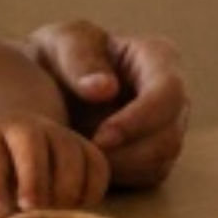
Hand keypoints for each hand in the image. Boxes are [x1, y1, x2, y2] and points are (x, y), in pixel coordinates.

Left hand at [0, 114, 109, 217]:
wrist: (15, 131)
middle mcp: (23, 129)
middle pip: (31, 147)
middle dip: (33, 179)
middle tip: (32, 210)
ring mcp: (58, 134)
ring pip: (69, 155)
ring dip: (65, 189)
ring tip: (56, 214)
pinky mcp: (86, 146)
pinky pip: (97, 166)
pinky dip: (92, 189)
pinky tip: (78, 207)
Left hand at [22, 21, 188, 188]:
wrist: (46, 77)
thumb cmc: (58, 52)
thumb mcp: (61, 43)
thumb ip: (79, 61)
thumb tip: (107, 89)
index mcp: (158, 57)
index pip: (168, 93)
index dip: (139, 120)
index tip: (100, 137)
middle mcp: (171, 95)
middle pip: (170, 134)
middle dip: (129, 151)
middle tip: (86, 155)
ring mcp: (167, 125)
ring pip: (161, 159)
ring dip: (122, 166)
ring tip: (82, 157)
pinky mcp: (155, 151)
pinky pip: (149, 174)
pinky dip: (121, 175)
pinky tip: (89, 164)